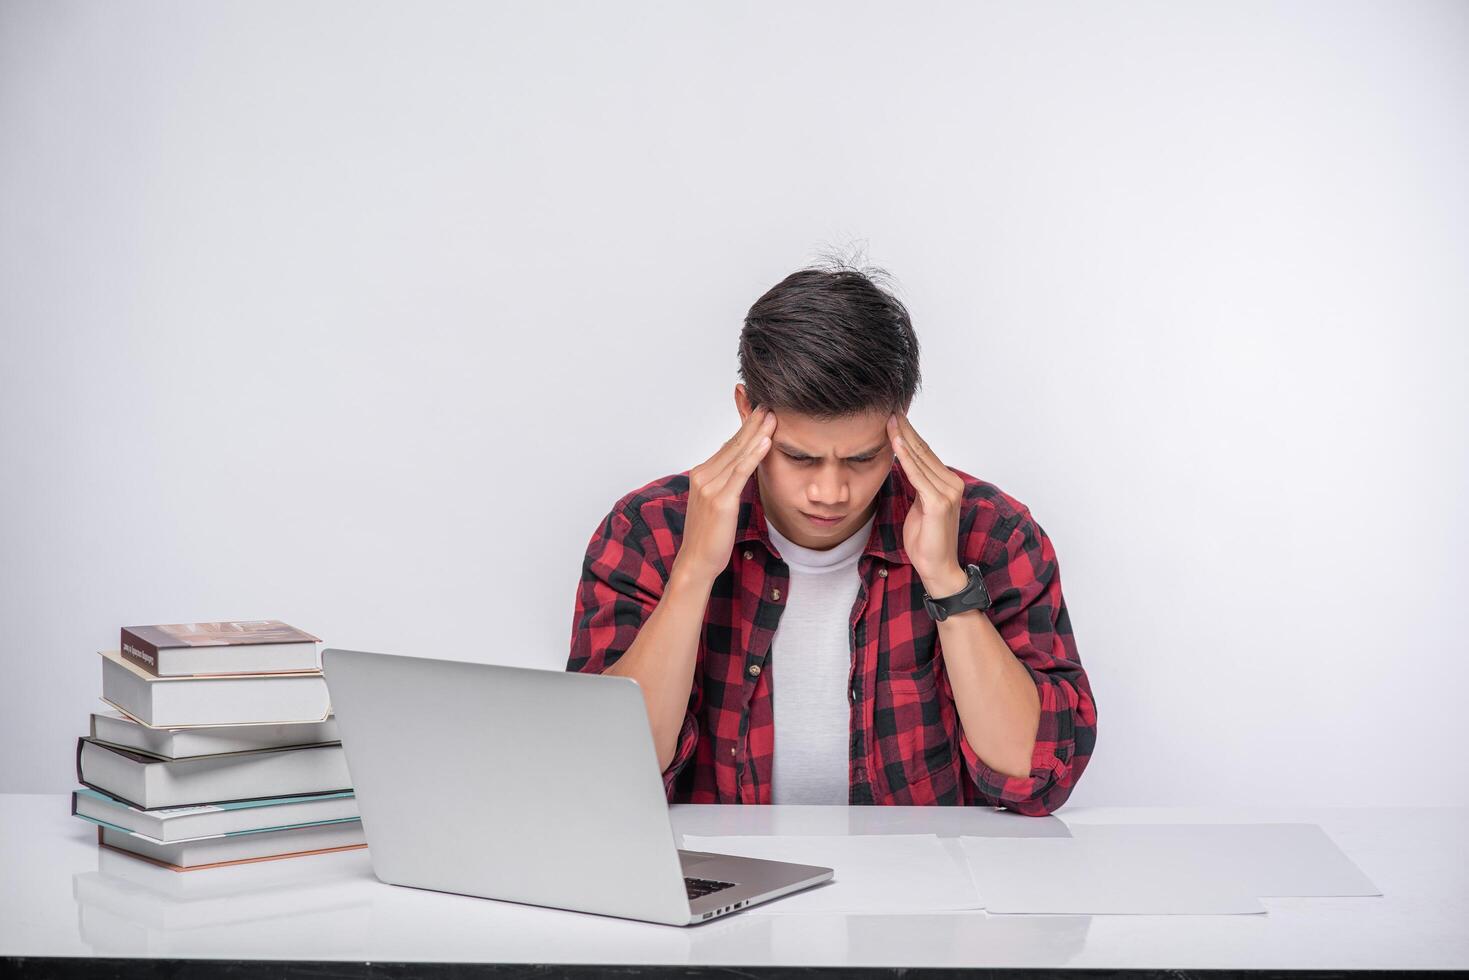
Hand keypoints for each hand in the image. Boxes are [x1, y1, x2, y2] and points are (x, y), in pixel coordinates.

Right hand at [673, 405, 776, 586]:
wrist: (697, 561)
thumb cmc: (710, 535)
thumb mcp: (718, 502)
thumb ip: (727, 482)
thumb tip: (742, 466)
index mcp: (701, 474)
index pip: (728, 445)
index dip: (746, 427)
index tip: (761, 411)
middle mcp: (703, 475)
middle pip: (733, 444)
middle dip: (753, 423)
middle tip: (769, 403)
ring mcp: (710, 487)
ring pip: (738, 454)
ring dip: (757, 433)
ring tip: (772, 416)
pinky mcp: (721, 499)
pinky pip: (741, 472)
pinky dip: (754, 454)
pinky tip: (766, 441)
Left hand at [887, 411, 967, 597]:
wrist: (937, 568)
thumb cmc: (926, 541)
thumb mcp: (917, 506)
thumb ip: (916, 485)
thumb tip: (904, 466)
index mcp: (947, 483)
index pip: (925, 452)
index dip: (909, 434)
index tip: (894, 417)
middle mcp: (951, 483)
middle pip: (923, 450)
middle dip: (905, 429)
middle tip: (890, 410)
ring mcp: (947, 492)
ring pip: (920, 459)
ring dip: (903, 438)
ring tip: (889, 420)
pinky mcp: (939, 503)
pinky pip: (917, 476)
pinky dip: (905, 459)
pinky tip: (895, 443)